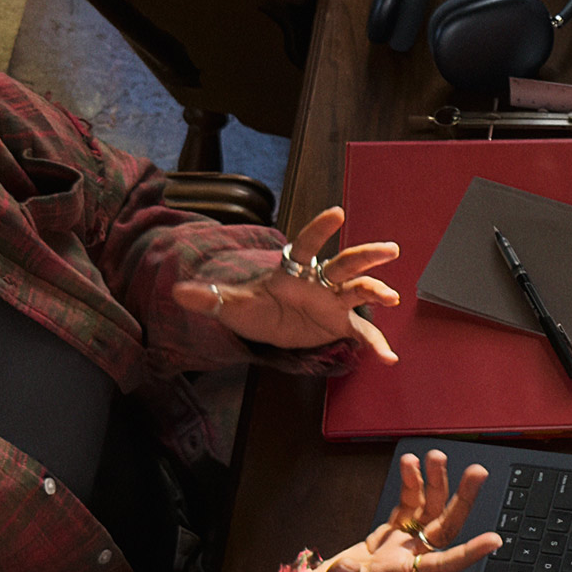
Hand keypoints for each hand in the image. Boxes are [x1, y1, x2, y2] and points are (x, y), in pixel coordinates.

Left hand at [173, 206, 403, 363]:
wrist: (268, 324)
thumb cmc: (254, 307)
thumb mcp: (230, 305)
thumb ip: (209, 297)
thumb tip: (178, 291)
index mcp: (293, 270)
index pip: (306, 246)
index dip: (320, 230)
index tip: (337, 213)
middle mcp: (318, 281)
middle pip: (344, 264)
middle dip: (366, 255)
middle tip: (388, 249)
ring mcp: (332, 301)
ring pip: (359, 289)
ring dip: (377, 290)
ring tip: (393, 298)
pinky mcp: (339, 323)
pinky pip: (360, 331)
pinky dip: (375, 343)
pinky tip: (388, 357)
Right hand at [281, 450, 501, 571]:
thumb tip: (347, 567)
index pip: (440, 567)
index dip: (468, 554)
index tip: (495, 541)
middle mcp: (405, 559)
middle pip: (443, 528)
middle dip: (462, 499)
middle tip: (478, 472)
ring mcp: (397, 546)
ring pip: (427, 511)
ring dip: (435, 482)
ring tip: (436, 456)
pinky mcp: (385, 536)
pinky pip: (406, 506)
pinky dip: (410, 485)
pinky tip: (411, 464)